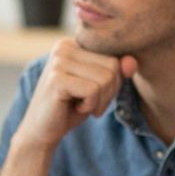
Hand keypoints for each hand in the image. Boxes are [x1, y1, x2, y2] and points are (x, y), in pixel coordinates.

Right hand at [13, 39, 136, 152]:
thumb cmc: (70, 107)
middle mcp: (64, 46)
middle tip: (88, 102)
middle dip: (108, 92)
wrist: (42, 131)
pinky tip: (74, 107)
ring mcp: (59, 61)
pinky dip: (90, 105)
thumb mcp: (99, 87)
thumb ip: (116, 72)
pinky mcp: (57, 79)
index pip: (114, 57)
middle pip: (113, 66)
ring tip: (81, 104)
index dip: (113, 82)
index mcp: (73, 43)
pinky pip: (93, 91)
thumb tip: (132, 62)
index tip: (94, 94)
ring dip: (99, 101)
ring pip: (105, 79)